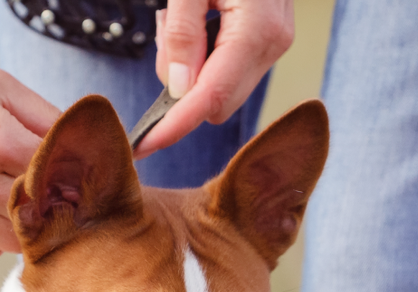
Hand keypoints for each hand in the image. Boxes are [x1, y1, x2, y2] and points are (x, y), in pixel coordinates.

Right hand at [0, 32, 60, 267]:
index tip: (82, 175)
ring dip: (23, 227)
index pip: (62, 178)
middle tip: (56, 192)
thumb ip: (47, 117)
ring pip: (14, 243)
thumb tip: (87, 144)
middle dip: (55, 206)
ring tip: (17, 200)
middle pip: (43, 217)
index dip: (78, 178)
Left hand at [137, 0, 294, 158]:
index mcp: (257, 30)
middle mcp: (274, 44)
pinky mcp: (269, 41)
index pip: (210, 98)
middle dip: (181, 90)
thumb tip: (176, 89)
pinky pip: (228, 70)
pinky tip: (196, 21)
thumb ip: (182, 33)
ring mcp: (275, 44)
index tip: (142, 145)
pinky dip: (202, 58)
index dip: (174, 126)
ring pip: (222, 90)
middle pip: (218, 104)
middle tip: (165, 34)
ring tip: (179, 19)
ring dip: (190, 71)